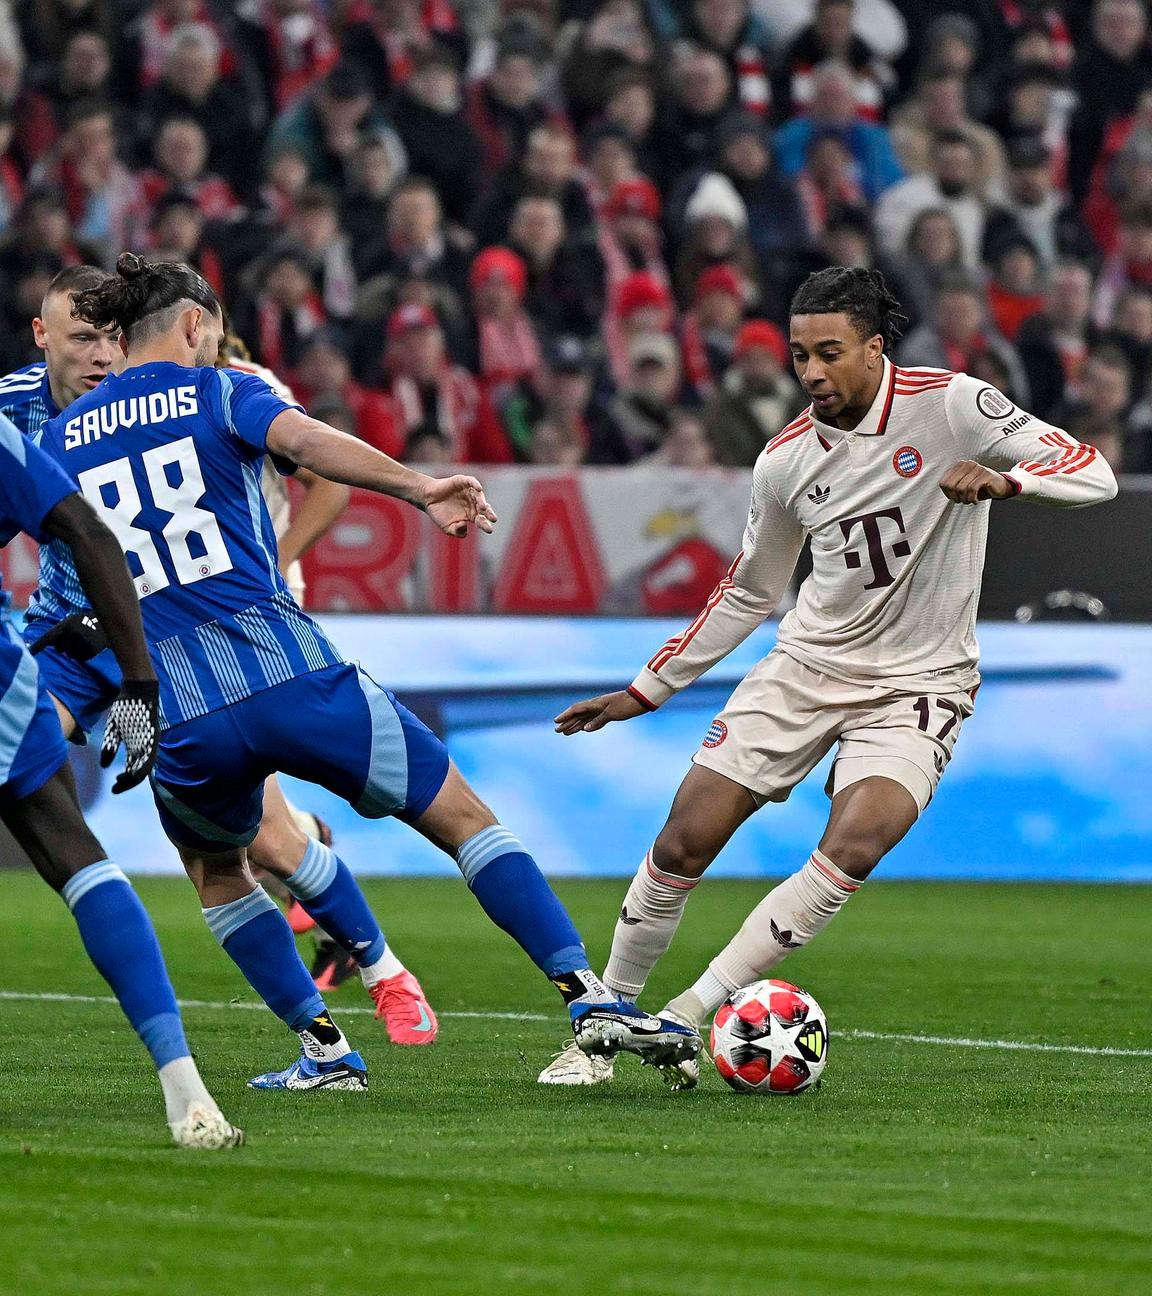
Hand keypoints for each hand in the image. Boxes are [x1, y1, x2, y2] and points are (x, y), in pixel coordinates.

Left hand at [28, 612, 107, 661]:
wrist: (109, 622)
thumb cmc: (85, 622)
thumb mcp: (71, 621)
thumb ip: (58, 631)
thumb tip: (43, 645)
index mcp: (66, 624)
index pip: (48, 637)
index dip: (37, 646)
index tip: (29, 653)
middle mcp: (73, 634)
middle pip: (59, 649)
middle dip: (64, 645)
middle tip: (75, 637)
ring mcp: (83, 642)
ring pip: (70, 655)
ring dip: (74, 651)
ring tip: (84, 641)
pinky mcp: (92, 650)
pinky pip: (81, 658)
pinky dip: (83, 654)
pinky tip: (90, 645)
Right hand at [100, 679, 159, 793]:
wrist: (137, 689)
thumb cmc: (127, 709)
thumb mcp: (114, 730)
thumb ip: (110, 747)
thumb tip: (103, 766)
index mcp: (139, 747)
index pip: (134, 769)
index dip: (125, 781)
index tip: (114, 787)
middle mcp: (146, 748)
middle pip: (140, 772)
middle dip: (127, 783)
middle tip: (116, 788)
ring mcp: (151, 742)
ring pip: (145, 767)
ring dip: (134, 778)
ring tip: (121, 782)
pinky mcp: (153, 735)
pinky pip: (150, 756)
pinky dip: (142, 767)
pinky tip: (133, 773)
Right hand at [420, 474, 497, 537]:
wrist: (427, 499)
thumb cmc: (439, 514)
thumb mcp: (447, 527)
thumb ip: (457, 531)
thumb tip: (465, 526)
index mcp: (471, 515)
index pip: (481, 520)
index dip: (485, 525)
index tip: (489, 530)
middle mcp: (473, 503)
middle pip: (484, 508)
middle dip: (489, 513)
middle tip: (493, 519)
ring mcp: (468, 492)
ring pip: (479, 496)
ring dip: (482, 501)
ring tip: (483, 508)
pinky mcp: (462, 482)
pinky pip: (471, 482)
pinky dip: (476, 484)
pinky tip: (479, 489)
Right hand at [554, 690, 648, 734]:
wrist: (641, 700)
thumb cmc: (627, 705)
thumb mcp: (612, 713)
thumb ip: (598, 721)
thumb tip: (584, 729)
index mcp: (595, 704)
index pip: (576, 709)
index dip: (566, 715)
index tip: (556, 721)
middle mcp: (596, 706)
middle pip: (578, 715)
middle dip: (567, 722)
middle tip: (557, 731)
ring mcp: (601, 710)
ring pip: (584, 718)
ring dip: (574, 725)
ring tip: (565, 732)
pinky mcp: (608, 714)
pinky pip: (593, 720)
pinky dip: (585, 725)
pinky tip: (581, 730)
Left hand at [939, 461, 1014, 502]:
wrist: (1001, 487)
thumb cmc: (980, 487)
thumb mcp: (963, 486)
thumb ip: (953, 486)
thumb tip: (945, 491)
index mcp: (959, 465)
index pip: (943, 482)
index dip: (947, 494)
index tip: (955, 498)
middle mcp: (967, 464)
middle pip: (951, 485)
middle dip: (955, 497)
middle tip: (963, 501)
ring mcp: (977, 468)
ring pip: (961, 488)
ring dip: (964, 499)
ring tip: (969, 501)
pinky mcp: (986, 474)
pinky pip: (972, 489)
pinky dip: (972, 498)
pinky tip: (975, 501)